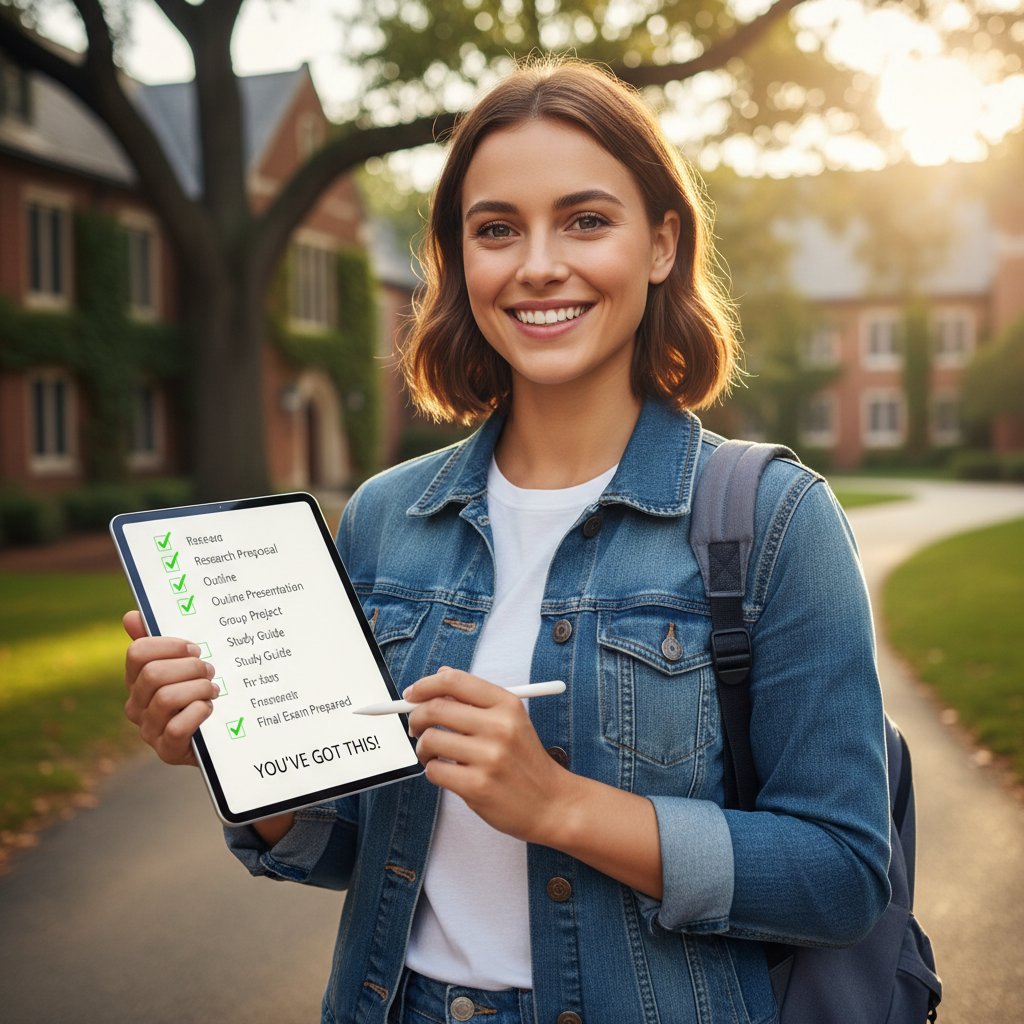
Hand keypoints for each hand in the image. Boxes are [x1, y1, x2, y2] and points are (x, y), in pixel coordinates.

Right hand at [122, 610, 218, 766]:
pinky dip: (199, 713)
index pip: (137, 653)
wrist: (221, 735)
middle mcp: (136, 706)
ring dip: (198, 688)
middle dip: (189, 667)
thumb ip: (160, 642)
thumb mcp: (184, 665)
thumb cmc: (199, 692)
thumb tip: (131, 616)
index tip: (194, 648)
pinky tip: (209, 708)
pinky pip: (178, 727)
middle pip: (153, 674)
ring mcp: (150, 730)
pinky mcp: (167, 751)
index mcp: (136, 680)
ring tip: (213, 689)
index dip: (169, 646)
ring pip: (166, 698)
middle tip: (208, 670)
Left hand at [405, 667, 574, 843]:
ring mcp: (488, 758)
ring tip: (433, 754)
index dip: (425, 685)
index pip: (454, 681)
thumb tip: (439, 675)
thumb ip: (476, 699)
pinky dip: (432, 770)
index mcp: (506, 704)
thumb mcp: (511, 720)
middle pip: (435, 708)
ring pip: (430, 740)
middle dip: (416, 718)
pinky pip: (434, 770)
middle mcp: (499, 727)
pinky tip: (446, 772)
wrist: (551, 803)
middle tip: (415, 727)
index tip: (411, 694)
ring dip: (423, 748)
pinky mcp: (477, 787)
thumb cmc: (524, 760)